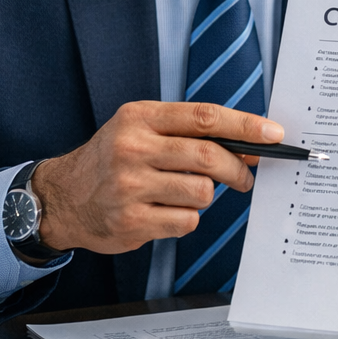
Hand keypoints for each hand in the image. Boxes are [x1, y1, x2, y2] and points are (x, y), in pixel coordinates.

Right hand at [33, 101, 283, 252]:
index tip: (274, 135)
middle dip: (237, 169)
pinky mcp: (130, 221)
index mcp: (140, 117)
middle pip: (208, 157)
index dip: (245, 125)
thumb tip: (250, 146)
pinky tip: (164, 212)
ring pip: (201, 192)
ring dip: (205, 196)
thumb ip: (192, 134)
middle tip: (245, 178)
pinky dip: (186, 218)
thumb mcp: (144, 131)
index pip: (204, 117)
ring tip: (184, 193)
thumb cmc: (114, 159)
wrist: (63, 198)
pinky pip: (185, 221)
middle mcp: (132, 148)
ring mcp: (129, 186)